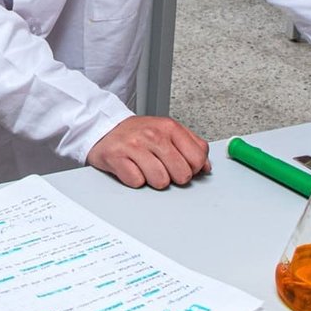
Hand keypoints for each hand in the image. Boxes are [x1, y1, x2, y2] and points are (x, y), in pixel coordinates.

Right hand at [88, 117, 211, 189]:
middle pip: (182, 174)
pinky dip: (135, 180)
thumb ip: (191, 146)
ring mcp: (134, 146)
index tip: (183, 165)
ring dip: (153, 180)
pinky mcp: (117, 158)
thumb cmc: (137, 133)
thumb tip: (206, 167)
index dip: (193, 168)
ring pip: (160, 181)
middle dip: (174, 176)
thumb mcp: (167, 131)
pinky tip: (132, 168)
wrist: (104, 128)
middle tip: (162, 168)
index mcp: (169, 127)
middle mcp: (153, 135)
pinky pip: (137, 182)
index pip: (198, 158)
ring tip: (146, 168)